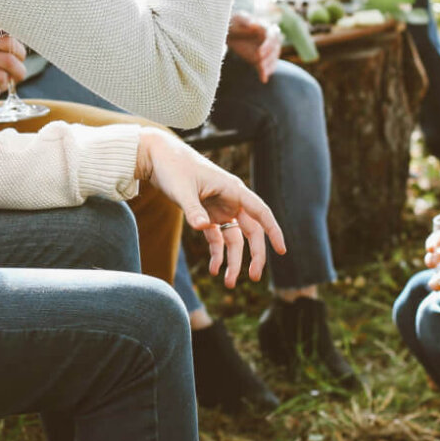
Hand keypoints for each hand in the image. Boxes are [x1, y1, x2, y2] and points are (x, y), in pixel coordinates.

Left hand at [136, 128, 284, 287]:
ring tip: (227, 283)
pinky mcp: (207, 214)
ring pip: (235, 238)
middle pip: (251, 230)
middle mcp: (231, 200)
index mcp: (233, 190)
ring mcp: (220, 208)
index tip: (281, 251)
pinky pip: (217, 238)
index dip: (273, 231)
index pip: (260, 212)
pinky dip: (217, 254)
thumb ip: (193, 209)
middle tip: (254, 278)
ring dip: (233, 260)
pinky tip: (214, 269)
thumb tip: (203, 228)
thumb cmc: (174, 167)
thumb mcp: (182, 189)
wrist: (158, 157)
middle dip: (254, 254)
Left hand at [226, 12, 281, 83]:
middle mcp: (269, 40)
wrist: (228, 33)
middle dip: (269, 58)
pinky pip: (266, 66)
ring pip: (273, 59)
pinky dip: (265, 73)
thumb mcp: (237, 19)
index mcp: (266, 28)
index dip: (268, 45)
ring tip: (262, 72)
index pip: (273, 37)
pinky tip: (263, 79)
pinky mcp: (261, 59)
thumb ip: (245, 20)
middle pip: (275, 49)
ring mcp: (267, 50)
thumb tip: (254, 24)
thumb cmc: (234, 22)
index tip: (259, 53)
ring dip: (268, 66)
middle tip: (260, 64)